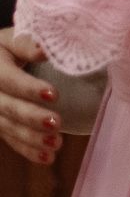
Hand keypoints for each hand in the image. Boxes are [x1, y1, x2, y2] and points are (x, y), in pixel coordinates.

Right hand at [0, 30, 60, 164]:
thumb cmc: (7, 47)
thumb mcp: (13, 38)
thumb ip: (29, 43)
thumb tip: (46, 48)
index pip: (8, 79)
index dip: (28, 88)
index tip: (53, 94)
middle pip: (6, 107)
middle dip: (30, 117)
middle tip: (56, 123)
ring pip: (7, 127)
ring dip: (31, 138)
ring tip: (56, 144)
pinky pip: (9, 139)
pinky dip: (27, 149)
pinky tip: (47, 158)